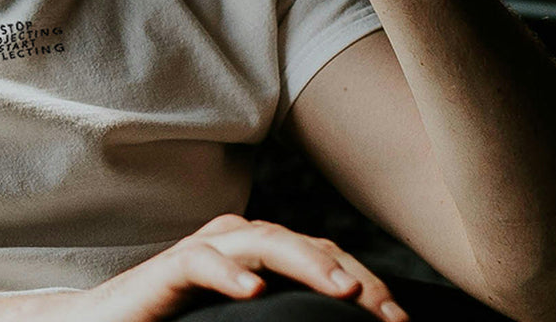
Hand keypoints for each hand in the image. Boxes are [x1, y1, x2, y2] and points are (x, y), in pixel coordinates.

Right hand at [74, 214, 408, 321]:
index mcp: (264, 258)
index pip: (329, 261)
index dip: (370, 287)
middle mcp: (239, 243)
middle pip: (309, 245)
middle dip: (355, 276)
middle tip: (388, 313)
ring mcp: (205, 250)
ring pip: (265, 241)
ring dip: (308, 263)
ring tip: (343, 290)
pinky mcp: (167, 269)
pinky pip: (201, 261)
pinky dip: (229, 274)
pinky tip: (254, 291)